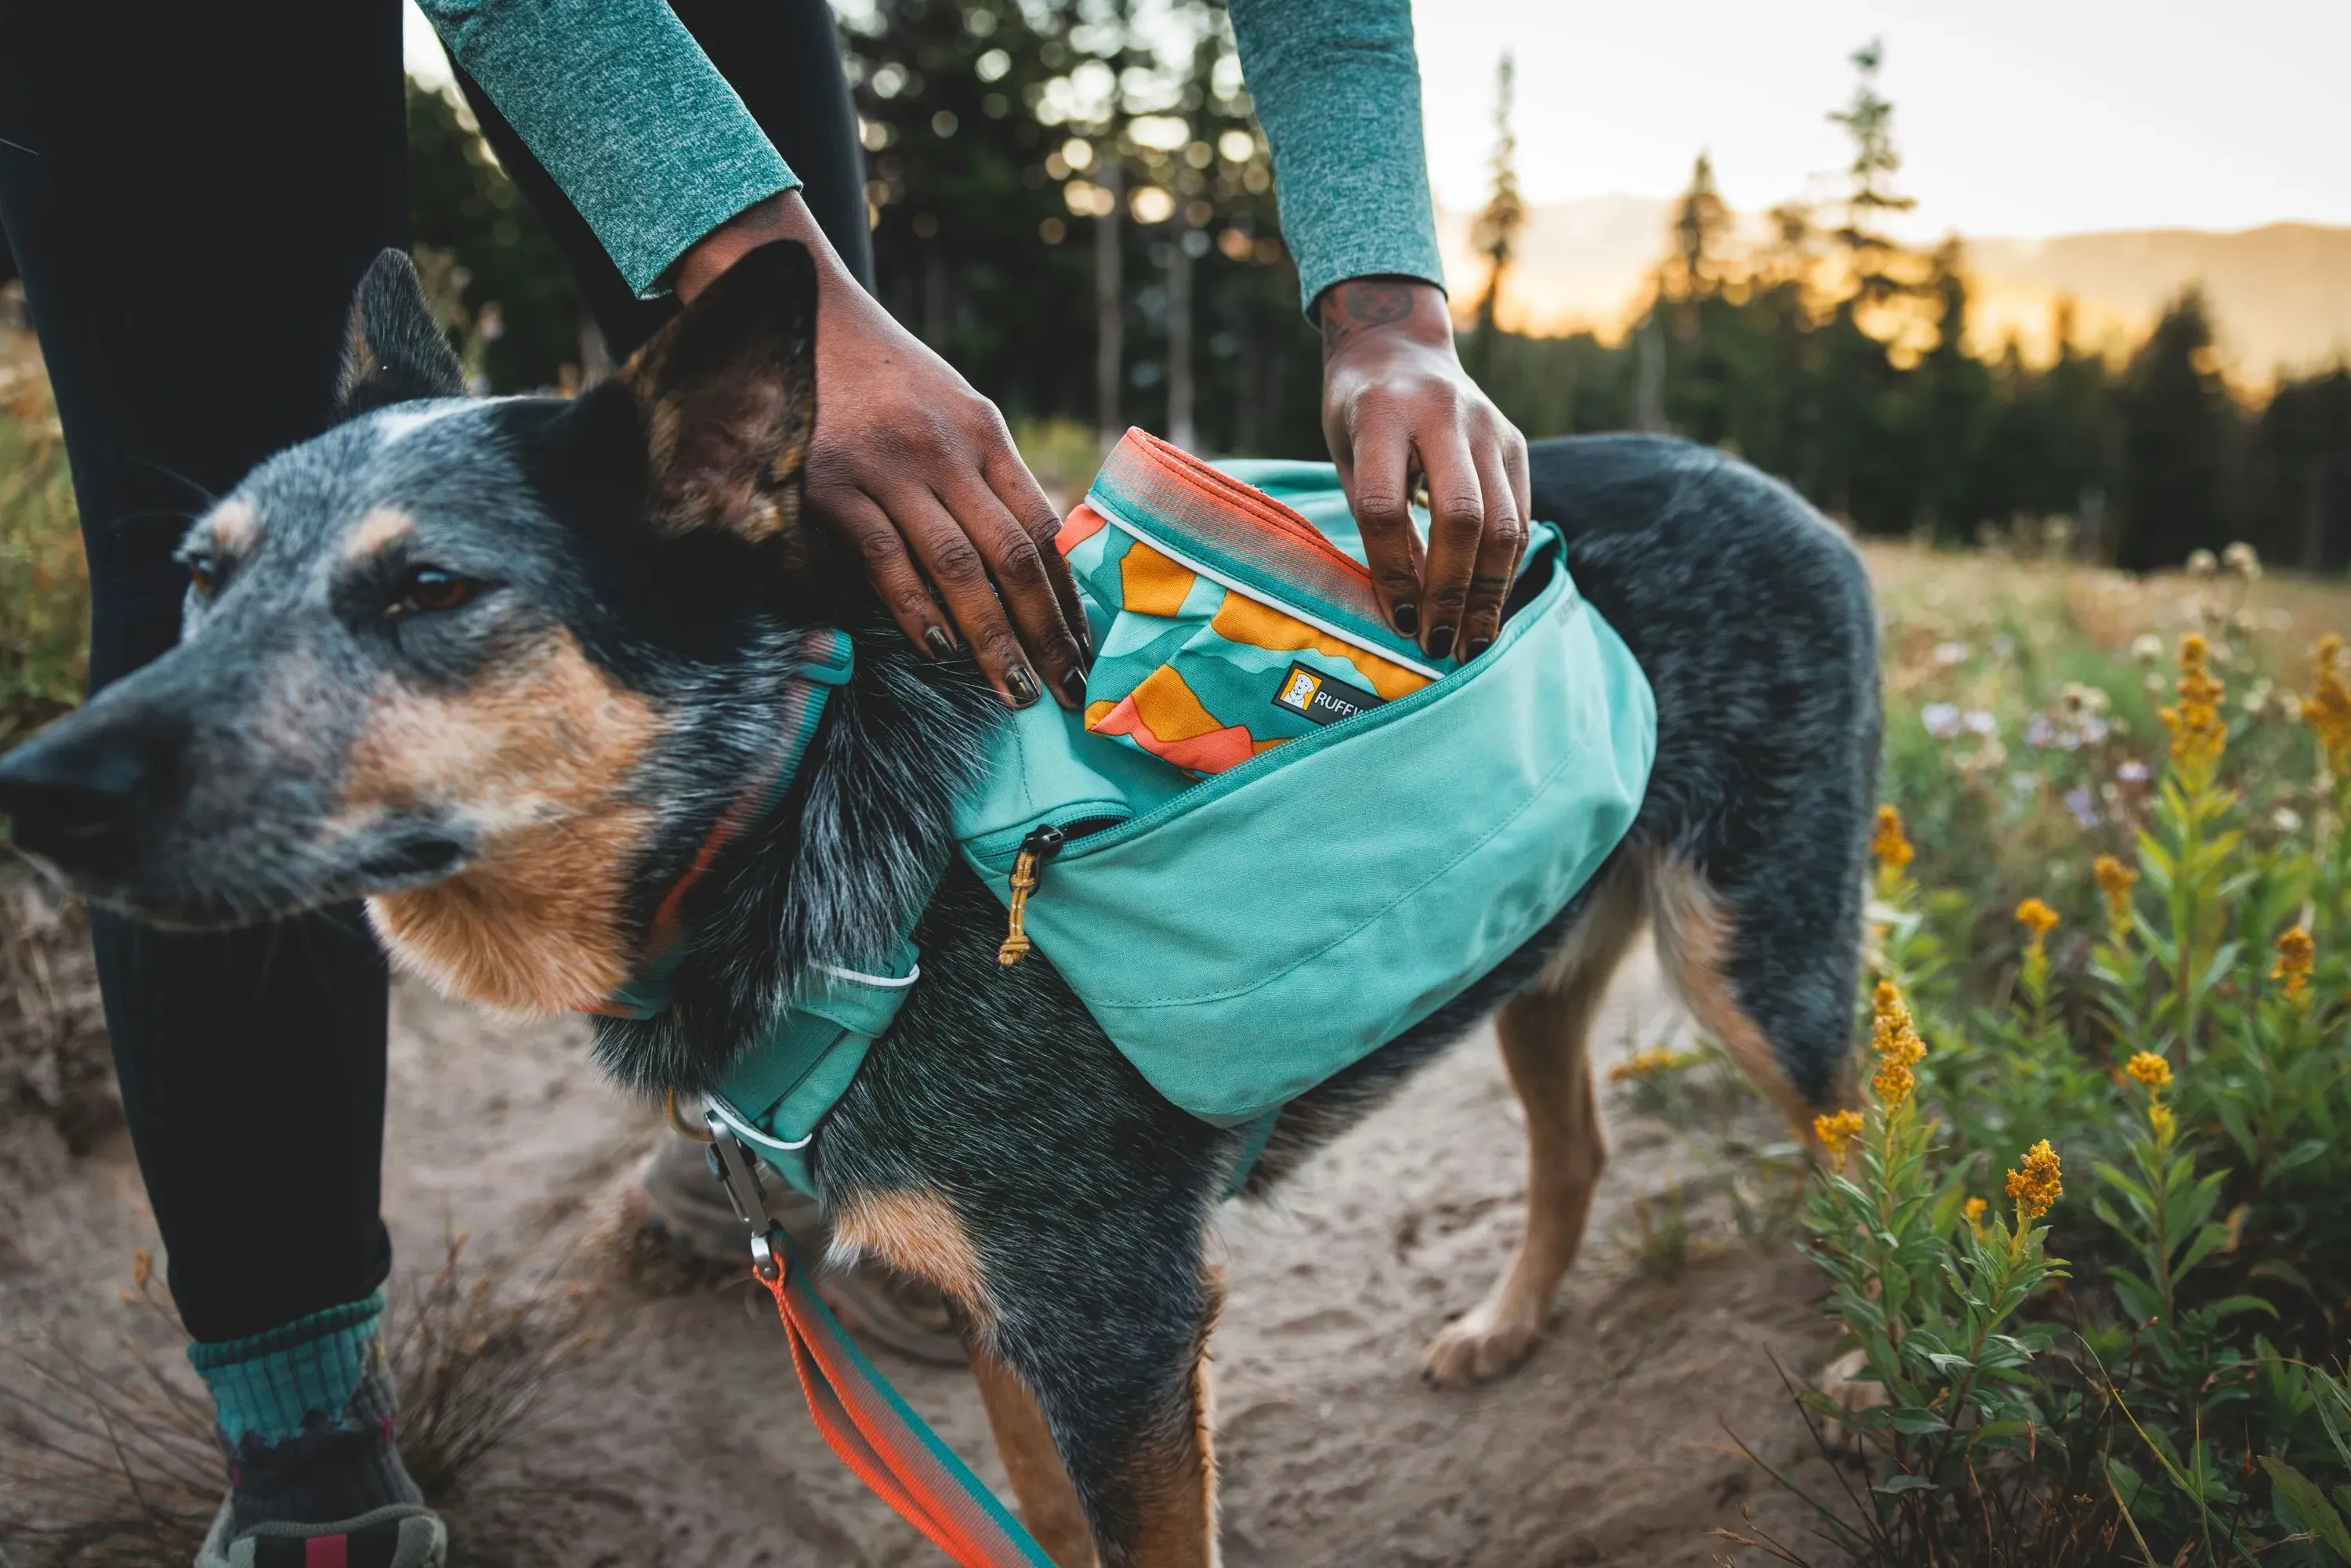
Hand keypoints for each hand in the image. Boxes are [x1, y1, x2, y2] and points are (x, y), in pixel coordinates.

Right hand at [677, 193, 1089, 708]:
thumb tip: (1030, 559)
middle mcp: (945, 449)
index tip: (1085, 648)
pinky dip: (915, 606)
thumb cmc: (880, 377)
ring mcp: (888, 466)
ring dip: (991, 637)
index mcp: (983, 432)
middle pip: (1012, 556)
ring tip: (1014, 690)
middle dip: (1044, 631)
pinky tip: (939, 648)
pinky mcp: (830, 483)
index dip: (1067, 594)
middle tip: (1066, 691)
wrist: (795, 313)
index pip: (1042, 527)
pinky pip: (885, 557)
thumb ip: (985, 475)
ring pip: (957, 566)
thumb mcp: (949, 410)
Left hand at [1317, 278, 1531, 662]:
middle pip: (1461, 515)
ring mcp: (1488, 426)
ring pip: (1503, 522)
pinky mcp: (1515, 442)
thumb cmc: (1359, 415)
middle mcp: (1442, 414)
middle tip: (1439, 643)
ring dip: (1489, 592)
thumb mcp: (1348, 456)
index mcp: (1381, 414)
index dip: (1393, 571)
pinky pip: (1520, 516)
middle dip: (1452, 590)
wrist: (1398, 345)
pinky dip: (1505, 568)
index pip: (1386, 505)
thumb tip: (1408, 610)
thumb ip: (1376, 521)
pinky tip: (1489, 606)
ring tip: (1472, 641)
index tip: (1399, 622)